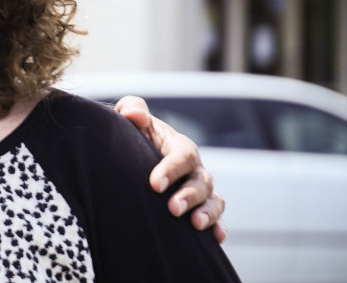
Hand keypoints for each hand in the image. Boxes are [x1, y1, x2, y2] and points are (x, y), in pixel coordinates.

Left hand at [115, 95, 227, 242]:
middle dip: (189, 196)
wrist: (129, 157)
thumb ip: (131, 109)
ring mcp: (198, 189)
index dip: (172, 169)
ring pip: (213, 199)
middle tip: (173, 209)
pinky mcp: (198, 207)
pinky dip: (218, 227)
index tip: (154, 184)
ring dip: (208, 213)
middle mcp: (194, 168)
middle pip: (201, 180)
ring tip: (196, 225)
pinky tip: (215, 238)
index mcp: (178, 146)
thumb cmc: (130, 136)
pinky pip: (216, 217)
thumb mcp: (127, 119)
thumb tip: (135, 115)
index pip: (183, 155)